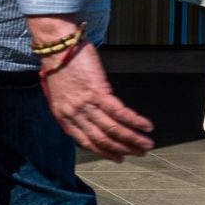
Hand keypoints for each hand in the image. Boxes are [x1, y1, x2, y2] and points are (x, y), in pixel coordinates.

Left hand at [37, 41, 154, 160]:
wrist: (57, 47)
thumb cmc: (59, 67)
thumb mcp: (59, 95)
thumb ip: (72, 110)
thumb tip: (88, 121)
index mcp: (64, 116)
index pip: (86, 142)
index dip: (105, 152)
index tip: (120, 158)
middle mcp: (74, 114)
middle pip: (102, 138)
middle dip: (124, 148)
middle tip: (140, 152)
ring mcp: (86, 104)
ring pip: (113, 128)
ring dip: (133, 138)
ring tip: (147, 143)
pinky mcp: (97, 91)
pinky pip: (119, 111)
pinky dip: (134, 121)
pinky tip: (146, 125)